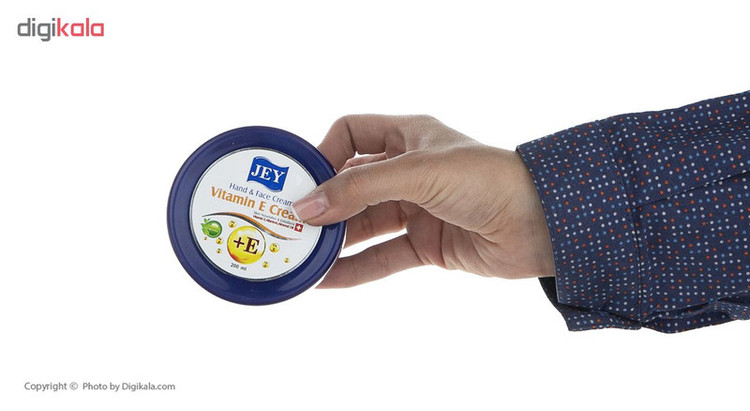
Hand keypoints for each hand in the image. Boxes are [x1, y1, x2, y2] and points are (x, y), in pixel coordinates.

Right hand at [292, 115, 554, 287]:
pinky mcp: (428, 244)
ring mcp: (418, 209)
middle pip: (352, 185)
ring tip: (301, 258)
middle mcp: (409, 170)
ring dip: (335, 241)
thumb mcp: (417, 173)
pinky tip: (327, 281)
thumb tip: (306, 207)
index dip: (323, 153)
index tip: (299, 181)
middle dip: (322, 205)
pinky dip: (356, 269)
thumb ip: (359, 189)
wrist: (543, 222)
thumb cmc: (488, 178)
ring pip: (365, 224)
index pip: (351, 134)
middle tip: (288, 226)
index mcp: (408, 136)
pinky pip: (384, 256)